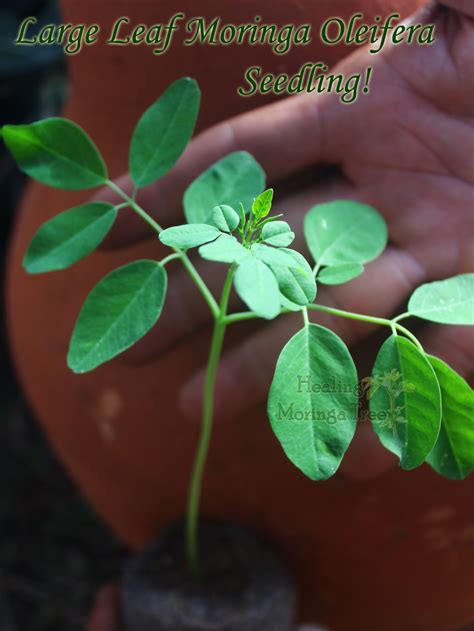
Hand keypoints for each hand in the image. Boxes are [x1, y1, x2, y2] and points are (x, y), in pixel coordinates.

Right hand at [96, 0, 473, 476]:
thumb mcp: (473, 18)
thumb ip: (439, 7)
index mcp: (377, 115)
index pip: (255, 151)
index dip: (181, 182)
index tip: (110, 219)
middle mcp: (388, 197)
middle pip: (272, 251)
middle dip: (198, 296)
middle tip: (129, 343)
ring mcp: (429, 261)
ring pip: (327, 317)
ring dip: (263, 364)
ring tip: (200, 409)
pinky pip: (421, 364)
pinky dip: (386, 407)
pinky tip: (349, 448)